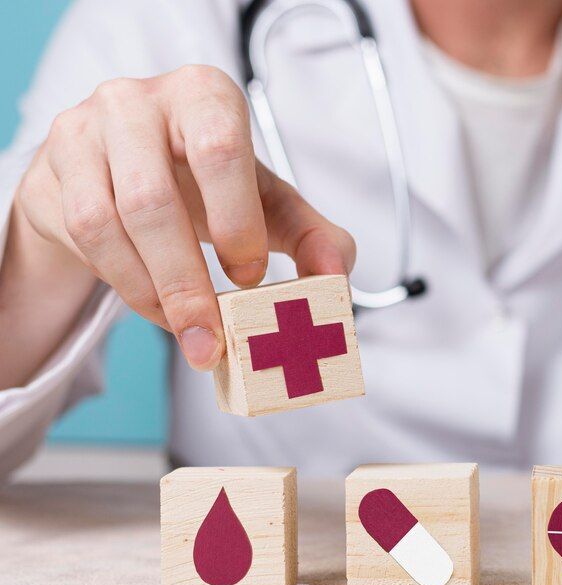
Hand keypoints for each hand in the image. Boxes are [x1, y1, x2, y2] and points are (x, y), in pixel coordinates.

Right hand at [11, 65, 355, 369]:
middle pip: (153, 199)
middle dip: (186, 282)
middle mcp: (138, 101)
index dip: (236, 221)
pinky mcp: (52, 171)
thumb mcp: (268, 204)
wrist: (124, 174)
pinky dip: (123, 284)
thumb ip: (314, 237)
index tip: (251, 277)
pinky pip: (81, 237)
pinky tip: (156, 305)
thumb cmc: (209, 185)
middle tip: (213, 337)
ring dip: (151, 293)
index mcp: (206, 95)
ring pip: (107, 224)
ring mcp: (85, 132)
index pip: (220, 149)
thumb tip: (336, 276)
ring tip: (189, 332)